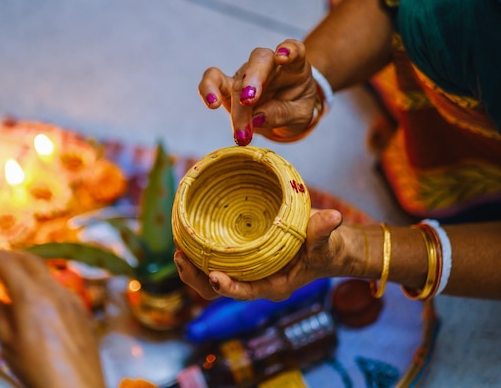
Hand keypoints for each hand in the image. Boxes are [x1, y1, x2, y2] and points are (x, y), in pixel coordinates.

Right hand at [0, 243, 104, 387]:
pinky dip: (42, 283)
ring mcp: (71, 298)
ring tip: (11, 276)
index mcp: (32, 297)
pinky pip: (59, 287)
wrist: (76, 387)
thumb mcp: (8, 345)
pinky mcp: (81, 310)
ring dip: (27, 268)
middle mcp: (54, 291)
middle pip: (30, 259)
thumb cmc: (38, 370)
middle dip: (8, 254)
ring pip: (46, 272)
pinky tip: (35, 298)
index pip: (7, 263)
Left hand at [174, 209, 343, 301]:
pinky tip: (186, 235)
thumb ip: (323, 231)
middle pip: (218, 289)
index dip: (230, 287)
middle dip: (197, 278)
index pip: (247, 292)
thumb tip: (332, 217)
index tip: (215, 276)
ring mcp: (244, 271)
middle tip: (180, 258)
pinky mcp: (239, 258)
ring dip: (191, 266)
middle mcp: (255, 281)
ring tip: (177, 248)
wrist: (326, 246)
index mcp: (273, 285)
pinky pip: (213, 259)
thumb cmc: (326, 248)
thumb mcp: (326, 241)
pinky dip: (198, 251)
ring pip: (210, 277)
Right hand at [198, 39, 320, 145]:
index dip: (289, 50)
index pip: (294, 50)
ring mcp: (247, 73)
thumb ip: (282, 113)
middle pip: (259, 62)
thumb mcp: (299, 115)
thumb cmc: (295, 107)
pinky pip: (213, 79)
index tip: (283, 57)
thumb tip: (257, 119)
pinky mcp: (228, 85)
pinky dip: (208, 88)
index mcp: (293, 67)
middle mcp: (269, 64)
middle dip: (251, 82)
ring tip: (241, 134)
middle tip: (248, 103)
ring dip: (238, 111)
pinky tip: (212, 104)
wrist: (285, 113)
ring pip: (237, 82)